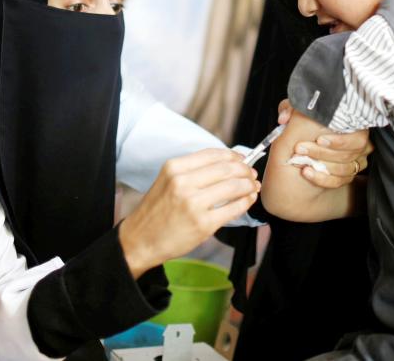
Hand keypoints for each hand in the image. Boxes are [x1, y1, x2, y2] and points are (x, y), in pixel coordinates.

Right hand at [118, 148, 258, 277]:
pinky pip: (233, 208)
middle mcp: (183, 182)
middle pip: (227, 169)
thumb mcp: (168, 181)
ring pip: (234, 186)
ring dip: (249, 185)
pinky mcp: (203, 224)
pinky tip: (248, 200)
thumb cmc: (157, 210)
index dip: (233, 156)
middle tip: (252, 174)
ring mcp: (193, 204)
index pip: (212, 154)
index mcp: (174, 168)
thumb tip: (227, 163)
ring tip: (253, 187)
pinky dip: (246, 202)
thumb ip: (193, 171)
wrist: (141, 239)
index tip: (242, 160)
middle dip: (245, 170)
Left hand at [277, 99, 372, 188]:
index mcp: (357, 126)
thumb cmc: (310, 120)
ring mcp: (357, 161)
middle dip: (322, 153)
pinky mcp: (349, 175)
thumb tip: (284, 118)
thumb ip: (291, 109)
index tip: (319, 139)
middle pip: (348, 154)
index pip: (357, 137)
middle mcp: (360, 145)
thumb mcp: (299, 111)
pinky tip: (307, 172)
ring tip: (301, 162)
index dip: (340, 141)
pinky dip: (322, 178)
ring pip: (343, 169)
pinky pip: (338, 181)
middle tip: (301, 149)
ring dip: (320, 166)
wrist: (311, 139)